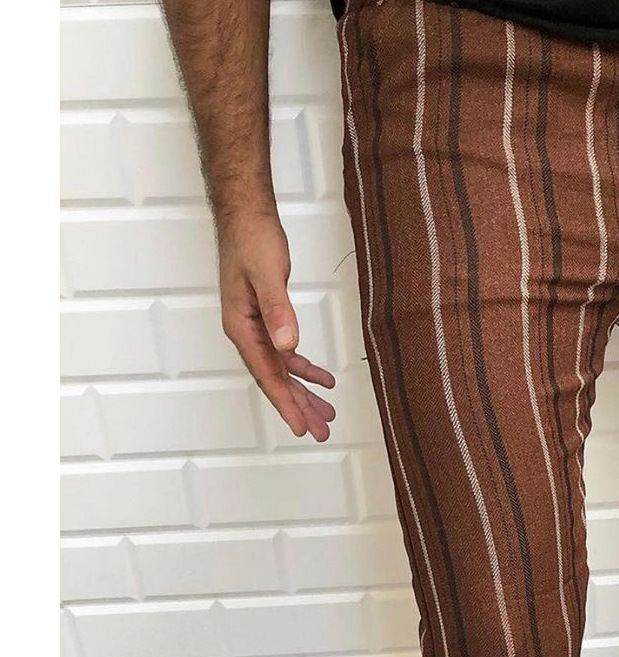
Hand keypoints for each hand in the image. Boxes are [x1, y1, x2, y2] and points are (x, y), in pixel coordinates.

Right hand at [217, 210, 336, 439]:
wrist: (246, 214)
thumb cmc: (252, 239)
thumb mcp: (268, 274)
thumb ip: (278, 310)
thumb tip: (287, 345)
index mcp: (241, 328)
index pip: (266, 375)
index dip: (285, 404)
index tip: (302, 428)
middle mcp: (246, 332)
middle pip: (275, 380)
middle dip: (299, 407)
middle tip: (322, 431)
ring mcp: (255, 327)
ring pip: (282, 370)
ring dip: (304, 392)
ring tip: (326, 414)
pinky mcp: (267, 318)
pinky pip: (285, 353)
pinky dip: (304, 368)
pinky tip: (323, 380)